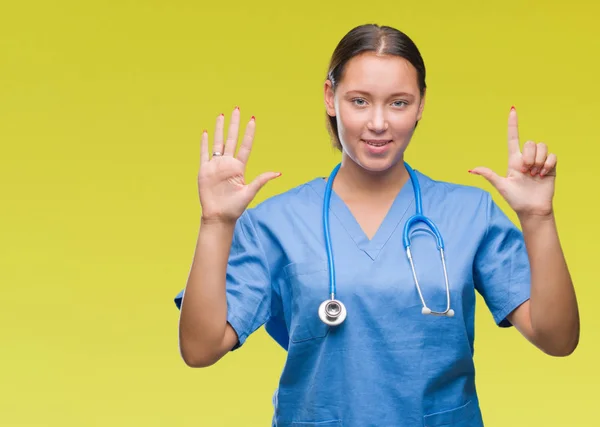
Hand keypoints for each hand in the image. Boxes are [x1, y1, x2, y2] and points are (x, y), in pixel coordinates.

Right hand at [197, 107, 280, 223]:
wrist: (218, 216)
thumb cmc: (235, 207)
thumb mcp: (250, 193)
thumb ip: (261, 180)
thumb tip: (278, 173)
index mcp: (239, 167)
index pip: (245, 146)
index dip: (249, 133)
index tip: (252, 119)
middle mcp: (228, 164)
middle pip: (232, 139)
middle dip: (234, 124)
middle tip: (237, 109)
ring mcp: (216, 166)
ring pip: (218, 142)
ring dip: (219, 129)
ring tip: (221, 115)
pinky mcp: (204, 170)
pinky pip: (204, 153)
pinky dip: (204, 143)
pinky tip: (206, 132)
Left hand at [469, 107, 556, 217]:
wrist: (532, 209)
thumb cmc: (515, 199)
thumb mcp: (501, 186)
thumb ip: (489, 175)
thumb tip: (471, 170)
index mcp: (513, 160)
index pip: (513, 137)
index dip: (513, 124)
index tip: (512, 110)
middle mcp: (526, 158)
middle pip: (529, 142)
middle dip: (528, 156)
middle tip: (526, 171)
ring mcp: (539, 162)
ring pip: (541, 146)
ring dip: (538, 161)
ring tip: (535, 175)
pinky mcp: (551, 166)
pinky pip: (552, 155)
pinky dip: (547, 165)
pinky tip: (543, 175)